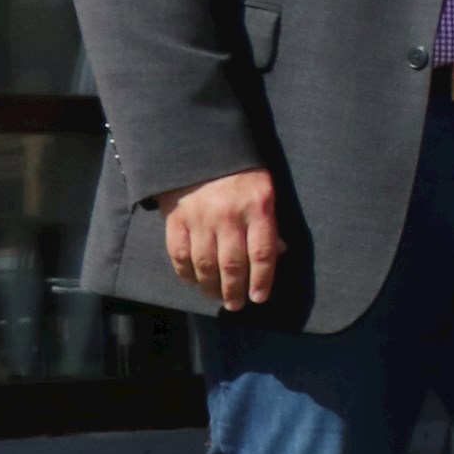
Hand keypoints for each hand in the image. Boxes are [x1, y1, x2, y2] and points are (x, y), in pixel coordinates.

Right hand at [160, 169, 280, 312]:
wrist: (200, 148)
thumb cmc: (240, 173)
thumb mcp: (265, 191)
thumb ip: (270, 223)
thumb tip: (278, 254)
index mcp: (258, 207)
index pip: (262, 253)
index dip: (261, 280)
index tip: (259, 298)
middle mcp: (228, 215)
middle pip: (232, 264)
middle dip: (234, 290)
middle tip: (235, 305)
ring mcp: (199, 218)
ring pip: (205, 264)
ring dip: (210, 286)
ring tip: (215, 297)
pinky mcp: (175, 218)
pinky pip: (179, 253)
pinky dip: (185, 272)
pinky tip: (192, 281)